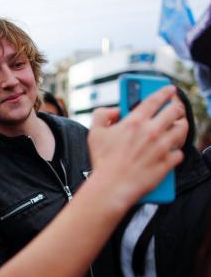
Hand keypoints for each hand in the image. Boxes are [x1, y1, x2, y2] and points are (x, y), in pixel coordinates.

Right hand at [88, 85, 184, 204]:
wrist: (111, 187)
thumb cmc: (102, 161)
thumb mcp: (94, 133)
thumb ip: (102, 114)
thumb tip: (115, 110)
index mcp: (134, 121)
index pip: (155, 99)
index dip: (164, 91)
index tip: (169, 89)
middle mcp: (151, 132)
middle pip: (174, 111)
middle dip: (176, 107)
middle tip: (174, 109)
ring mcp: (161, 148)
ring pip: (182, 130)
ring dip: (180, 127)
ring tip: (176, 127)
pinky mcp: (167, 163)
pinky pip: (179, 153)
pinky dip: (176, 151)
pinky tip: (170, 151)